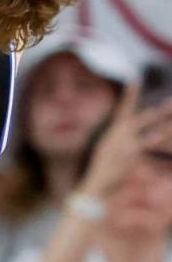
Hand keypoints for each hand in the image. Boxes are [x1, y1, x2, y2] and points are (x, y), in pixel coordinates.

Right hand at [77, 85, 171, 199]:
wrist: (97, 182)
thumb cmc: (104, 169)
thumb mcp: (109, 150)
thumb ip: (121, 141)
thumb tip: (129, 141)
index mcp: (115, 130)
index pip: (124, 107)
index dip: (130, 94)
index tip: (134, 78)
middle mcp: (120, 132)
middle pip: (143, 116)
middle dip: (159, 110)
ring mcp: (124, 140)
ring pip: (146, 126)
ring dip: (161, 120)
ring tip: (171, 116)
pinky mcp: (129, 152)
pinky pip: (144, 143)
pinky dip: (152, 137)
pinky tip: (160, 133)